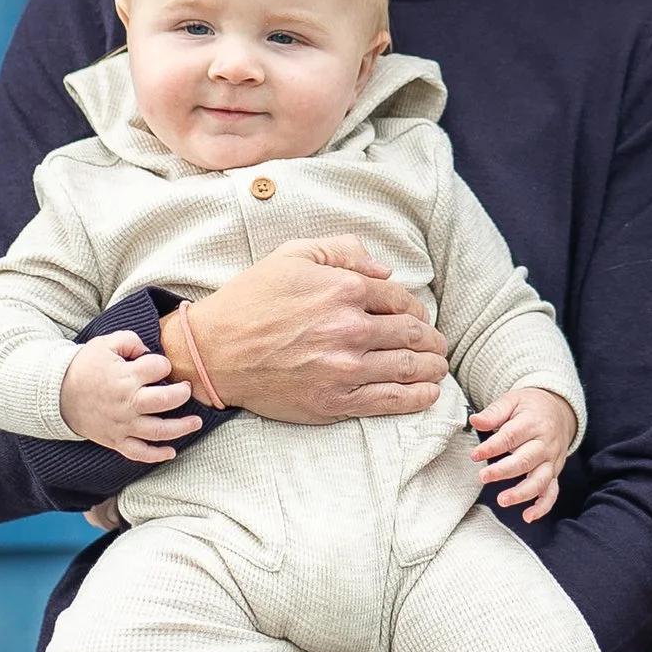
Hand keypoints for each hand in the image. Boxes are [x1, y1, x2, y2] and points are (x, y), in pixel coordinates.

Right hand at [57, 330, 196, 463]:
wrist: (57, 394)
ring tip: (196, 423)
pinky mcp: (115, 440)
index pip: (159, 367)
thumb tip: (149, 351)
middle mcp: (127, 403)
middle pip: (166, 400)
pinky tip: (171, 452)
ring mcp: (122, 425)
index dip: (162, 364)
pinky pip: (139, 453)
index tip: (157, 365)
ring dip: (182, 428)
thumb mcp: (105, 343)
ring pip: (159, 430)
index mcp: (125, 377)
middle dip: (182, 393)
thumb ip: (131, 340)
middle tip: (186, 389)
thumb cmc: (84, 366)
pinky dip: (156, 456)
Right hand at [164, 240, 449, 425]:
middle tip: (437, 345)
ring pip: (407, 367)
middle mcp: (349, 328)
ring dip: (431, 367)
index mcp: (343, 289)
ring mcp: (344, 368)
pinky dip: (416, 398)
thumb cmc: (251, 299)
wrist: (213, 351)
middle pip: (411, 334)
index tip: (418, 317)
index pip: (400, 299)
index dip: (416, 308)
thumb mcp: (293, 254)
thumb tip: (384, 270)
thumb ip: (343, 250)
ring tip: (438, 367)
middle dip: (431, 340)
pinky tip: (428, 394)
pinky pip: (388, 401)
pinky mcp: (334, 401)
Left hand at [472, 385, 577, 520]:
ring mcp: (552, 460)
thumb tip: (475, 420)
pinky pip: (552, 492)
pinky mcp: (554, 473)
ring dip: (522, 492)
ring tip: (503, 500)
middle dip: (504, 470)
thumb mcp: (512, 400)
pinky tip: (528, 516)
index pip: (511, 436)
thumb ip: (494, 412)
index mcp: (533, 423)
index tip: (475, 455)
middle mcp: (545, 443)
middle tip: (483, 477)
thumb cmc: (530, 406)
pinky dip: (543, 506)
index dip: (492, 447)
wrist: (559, 410)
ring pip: (540, 479)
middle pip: (526, 460)